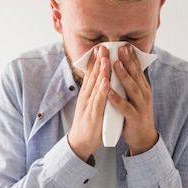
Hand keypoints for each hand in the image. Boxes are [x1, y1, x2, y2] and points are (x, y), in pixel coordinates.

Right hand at [68, 45, 109, 160]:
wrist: (80, 142)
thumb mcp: (90, 103)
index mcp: (87, 93)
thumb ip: (95, 91)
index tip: (100, 46)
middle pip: (93, 76)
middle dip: (98, 60)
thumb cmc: (88, 122)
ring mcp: (89, 105)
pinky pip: (98, 102)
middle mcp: (86, 96)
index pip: (91, 73)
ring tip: (106, 58)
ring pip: (95, 86)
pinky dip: (102, 91)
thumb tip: (101, 78)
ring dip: (101, 72)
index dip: (96, 59)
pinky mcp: (93, 116)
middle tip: (103, 45)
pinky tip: (107, 82)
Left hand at [108, 45, 157, 154]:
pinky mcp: (134, 118)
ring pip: (132, 88)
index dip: (131, 57)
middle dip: (128, 61)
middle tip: (121, 48)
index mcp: (142, 88)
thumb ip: (130, 83)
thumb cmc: (135, 114)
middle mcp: (143, 95)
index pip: (137, 69)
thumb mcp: (135, 96)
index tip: (125, 45)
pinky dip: (117, 99)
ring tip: (115, 65)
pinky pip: (125, 107)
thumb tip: (124, 66)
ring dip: (123, 76)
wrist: (143, 138)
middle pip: (135, 75)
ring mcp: (140, 106)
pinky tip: (110, 92)